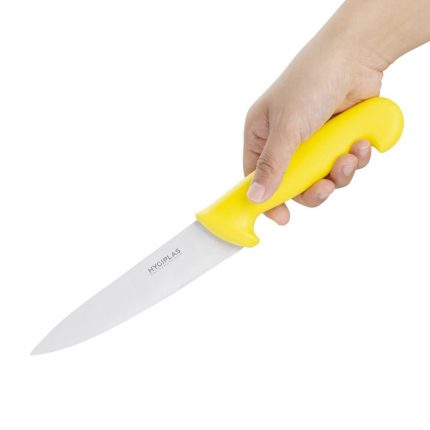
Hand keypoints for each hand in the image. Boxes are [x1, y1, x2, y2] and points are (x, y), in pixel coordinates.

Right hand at [243, 28, 382, 224]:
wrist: (354, 57)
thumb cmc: (309, 83)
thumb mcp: (286, 128)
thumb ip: (271, 166)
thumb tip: (255, 198)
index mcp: (261, 136)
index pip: (257, 177)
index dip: (267, 200)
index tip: (282, 217)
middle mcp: (284, 142)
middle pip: (293, 185)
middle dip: (313, 189)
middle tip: (325, 187)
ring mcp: (312, 143)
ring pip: (321, 179)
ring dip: (338, 174)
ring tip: (348, 157)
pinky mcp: (336, 141)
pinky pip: (343, 166)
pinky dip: (354, 160)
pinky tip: (359, 144)